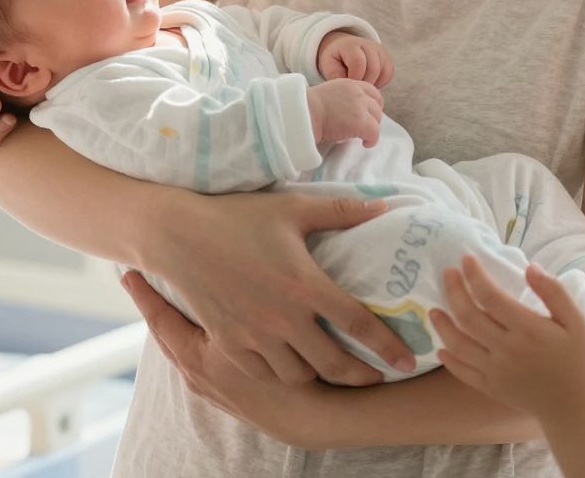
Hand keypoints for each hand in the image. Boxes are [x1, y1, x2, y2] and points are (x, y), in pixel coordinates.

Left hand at [123, 270, 333, 448]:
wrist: (312, 417)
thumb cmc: (289, 371)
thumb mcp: (261, 332)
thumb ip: (236, 300)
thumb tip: (220, 260)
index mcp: (197, 356)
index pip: (160, 318)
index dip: (144, 294)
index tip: (128, 272)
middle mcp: (196, 372)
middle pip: (166, 333)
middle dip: (154, 305)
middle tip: (140, 275)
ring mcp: (209, 385)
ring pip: (183, 345)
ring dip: (174, 321)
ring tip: (169, 294)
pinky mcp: (225, 391)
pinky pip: (200, 355)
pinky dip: (195, 336)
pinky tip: (203, 323)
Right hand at [137, 191, 416, 385]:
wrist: (177, 235)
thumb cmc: (237, 217)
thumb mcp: (293, 209)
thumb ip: (342, 211)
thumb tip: (386, 206)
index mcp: (306, 286)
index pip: (359, 325)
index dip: (389, 347)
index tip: (408, 361)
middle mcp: (284, 318)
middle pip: (334, 363)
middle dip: (361, 376)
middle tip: (377, 378)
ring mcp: (254, 335)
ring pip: (299, 374)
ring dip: (319, 374)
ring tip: (331, 367)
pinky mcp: (229, 342)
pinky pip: (264, 372)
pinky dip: (281, 372)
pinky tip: (290, 363)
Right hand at [307, 78, 383, 147]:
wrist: (303, 114)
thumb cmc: (308, 108)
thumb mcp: (328, 95)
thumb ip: (341, 99)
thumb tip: (347, 113)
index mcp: (349, 84)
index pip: (372, 91)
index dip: (372, 104)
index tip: (367, 114)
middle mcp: (358, 93)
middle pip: (377, 105)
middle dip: (374, 117)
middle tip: (366, 127)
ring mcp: (360, 107)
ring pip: (377, 119)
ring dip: (372, 128)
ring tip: (363, 136)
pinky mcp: (361, 122)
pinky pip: (375, 133)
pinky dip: (372, 140)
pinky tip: (365, 143)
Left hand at [318, 31, 393, 85]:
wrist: (342, 48)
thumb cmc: (335, 60)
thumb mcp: (329, 67)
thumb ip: (337, 77)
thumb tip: (350, 88)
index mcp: (350, 45)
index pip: (358, 63)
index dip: (355, 78)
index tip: (349, 85)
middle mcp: (368, 44)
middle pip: (373, 69)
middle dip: (364, 83)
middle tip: (355, 87)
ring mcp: (379, 50)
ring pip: (384, 72)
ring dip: (373, 83)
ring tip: (361, 84)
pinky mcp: (387, 57)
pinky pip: (389, 74)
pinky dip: (380, 82)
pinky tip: (369, 82)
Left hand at [431, 257, 584, 417]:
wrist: (573, 404)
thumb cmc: (577, 358)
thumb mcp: (576, 321)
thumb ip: (553, 291)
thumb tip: (530, 268)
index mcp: (527, 329)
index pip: (491, 296)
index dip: (475, 275)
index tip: (466, 259)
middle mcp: (506, 349)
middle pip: (469, 316)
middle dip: (454, 291)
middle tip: (447, 273)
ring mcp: (495, 370)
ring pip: (459, 344)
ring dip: (443, 325)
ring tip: (433, 310)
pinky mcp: (490, 387)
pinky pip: (462, 372)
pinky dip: (449, 359)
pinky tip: (441, 346)